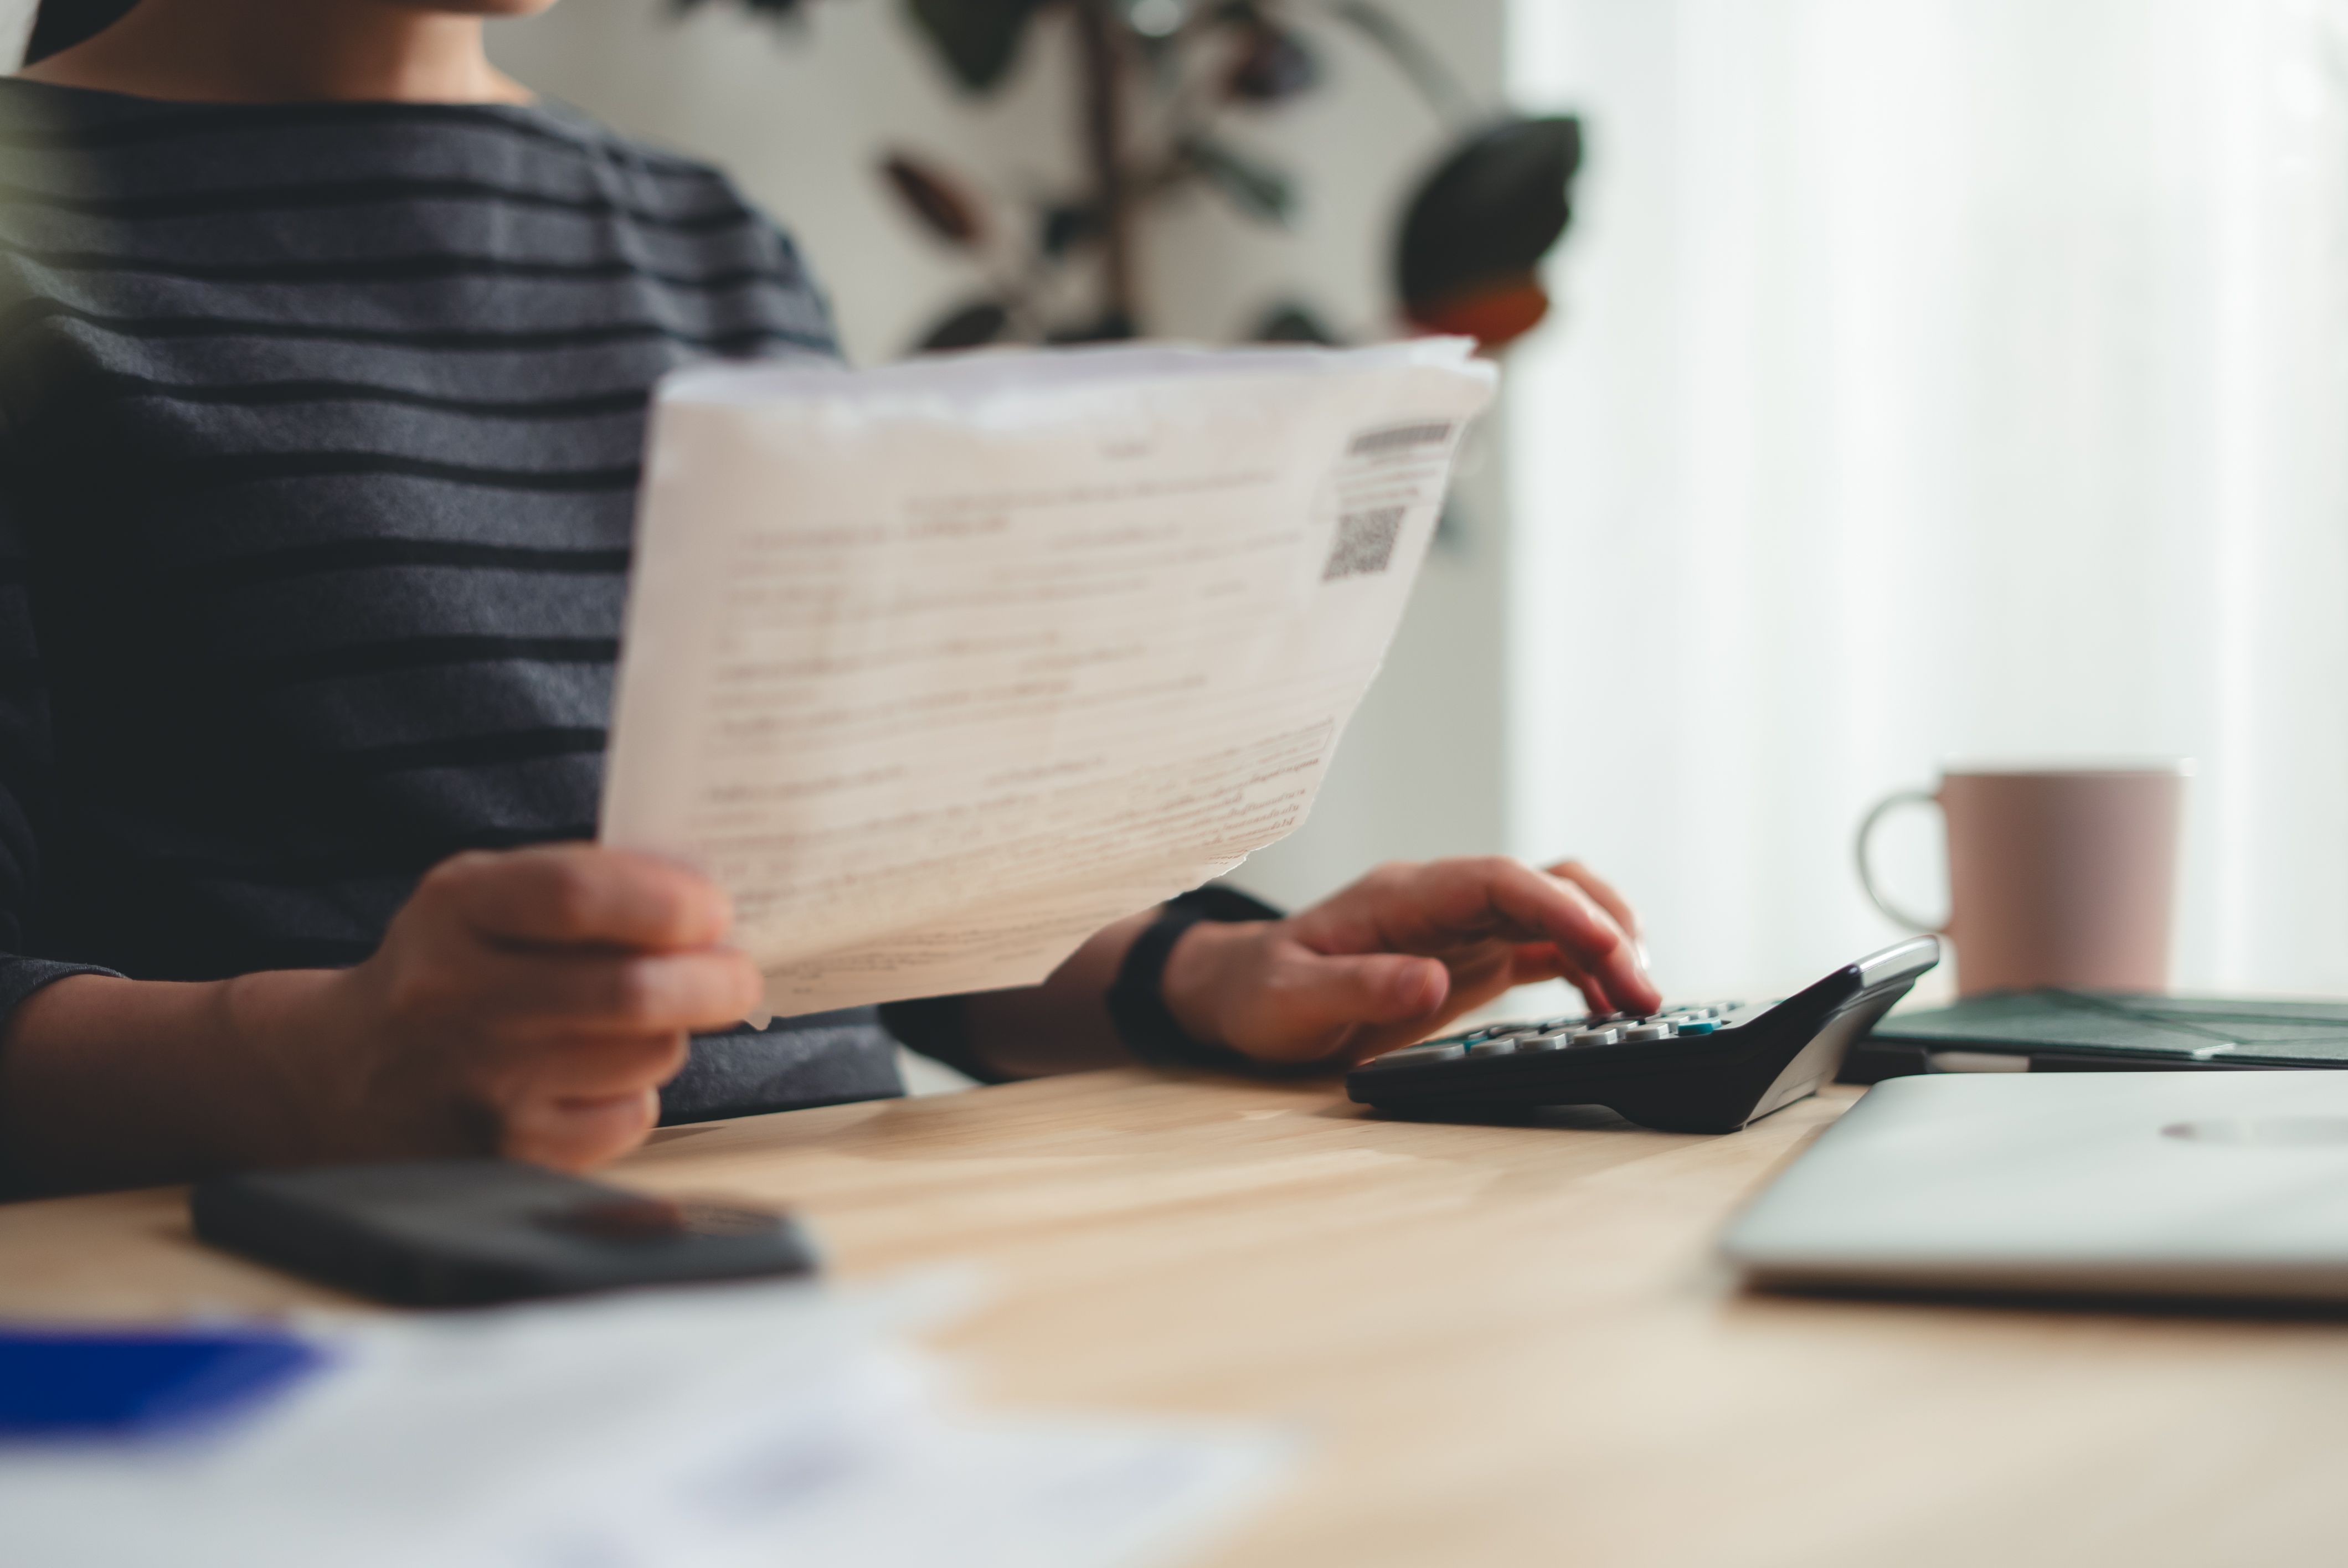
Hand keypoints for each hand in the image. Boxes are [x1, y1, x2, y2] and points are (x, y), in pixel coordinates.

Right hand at [280, 844, 760, 1169]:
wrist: (343, 1078)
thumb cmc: (442, 971)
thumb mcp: (483, 896)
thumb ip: (582, 880)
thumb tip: (700, 895)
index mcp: (456, 912)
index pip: (575, 899)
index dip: (664, 902)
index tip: (713, 910)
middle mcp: (457, 999)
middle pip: (629, 992)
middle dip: (713, 980)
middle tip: (736, 973)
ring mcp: (482, 1087)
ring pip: (644, 1055)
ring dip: (669, 1033)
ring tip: (642, 1021)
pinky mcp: (508, 1156)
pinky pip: (626, 1117)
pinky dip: (632, 1092)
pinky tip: (593, 1076)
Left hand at [1158, 857, 1657, 1068]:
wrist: (1242, 994)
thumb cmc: (1260, 992)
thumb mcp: (1293, 999)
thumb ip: (1358, 986)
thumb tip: (1430, 981)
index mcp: (1403, 896)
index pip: (1500, 881)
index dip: (1559, 908)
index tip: (1607, 946)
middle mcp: (1443, 901)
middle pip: (1545, 888)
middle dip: (1604, 929)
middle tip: (1645, 993)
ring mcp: (1464, 926)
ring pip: (1557, 911)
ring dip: (1606, 945)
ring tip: (1641, 1002)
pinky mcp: (1474, 957)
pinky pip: (1546, 948)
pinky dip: (1586, 969)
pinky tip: (1608, 1004)